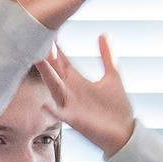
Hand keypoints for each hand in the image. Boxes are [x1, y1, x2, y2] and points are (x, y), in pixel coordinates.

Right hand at [37, 37, 138, 155]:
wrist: (126, 133)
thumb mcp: (113, 76)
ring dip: (47, 74)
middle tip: (37, 37)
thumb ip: (106, 56)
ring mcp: (71, 105)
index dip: (54, 44)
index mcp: (77, 80)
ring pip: (54, 86)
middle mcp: (70, 91)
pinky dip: (53, 111)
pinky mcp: (76, 120)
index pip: (61, 59)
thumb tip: (104, 34)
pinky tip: (45, 105)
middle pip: (54, 69)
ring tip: (37, 59)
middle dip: (46, 54)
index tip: (45, 28)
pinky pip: (62, 115)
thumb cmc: (117, 108)